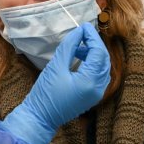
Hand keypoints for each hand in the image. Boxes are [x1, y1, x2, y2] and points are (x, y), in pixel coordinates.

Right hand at [0, 23, 110, 143]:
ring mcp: (96, 94)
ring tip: (77, 48)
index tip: (83, 26)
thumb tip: (80, 31)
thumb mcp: (56, 65)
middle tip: (82, 34)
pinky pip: (98, 75)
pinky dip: (91, 64)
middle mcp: (98, 89)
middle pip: (104, 59)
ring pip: (103, 67)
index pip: (98, 53)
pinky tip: (78, 59)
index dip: (92, 37)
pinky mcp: (92, 96)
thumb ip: (70, 46)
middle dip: (94, 44)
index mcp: (90, 82)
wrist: (40, 117)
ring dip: (93, 54)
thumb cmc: (45, 93)